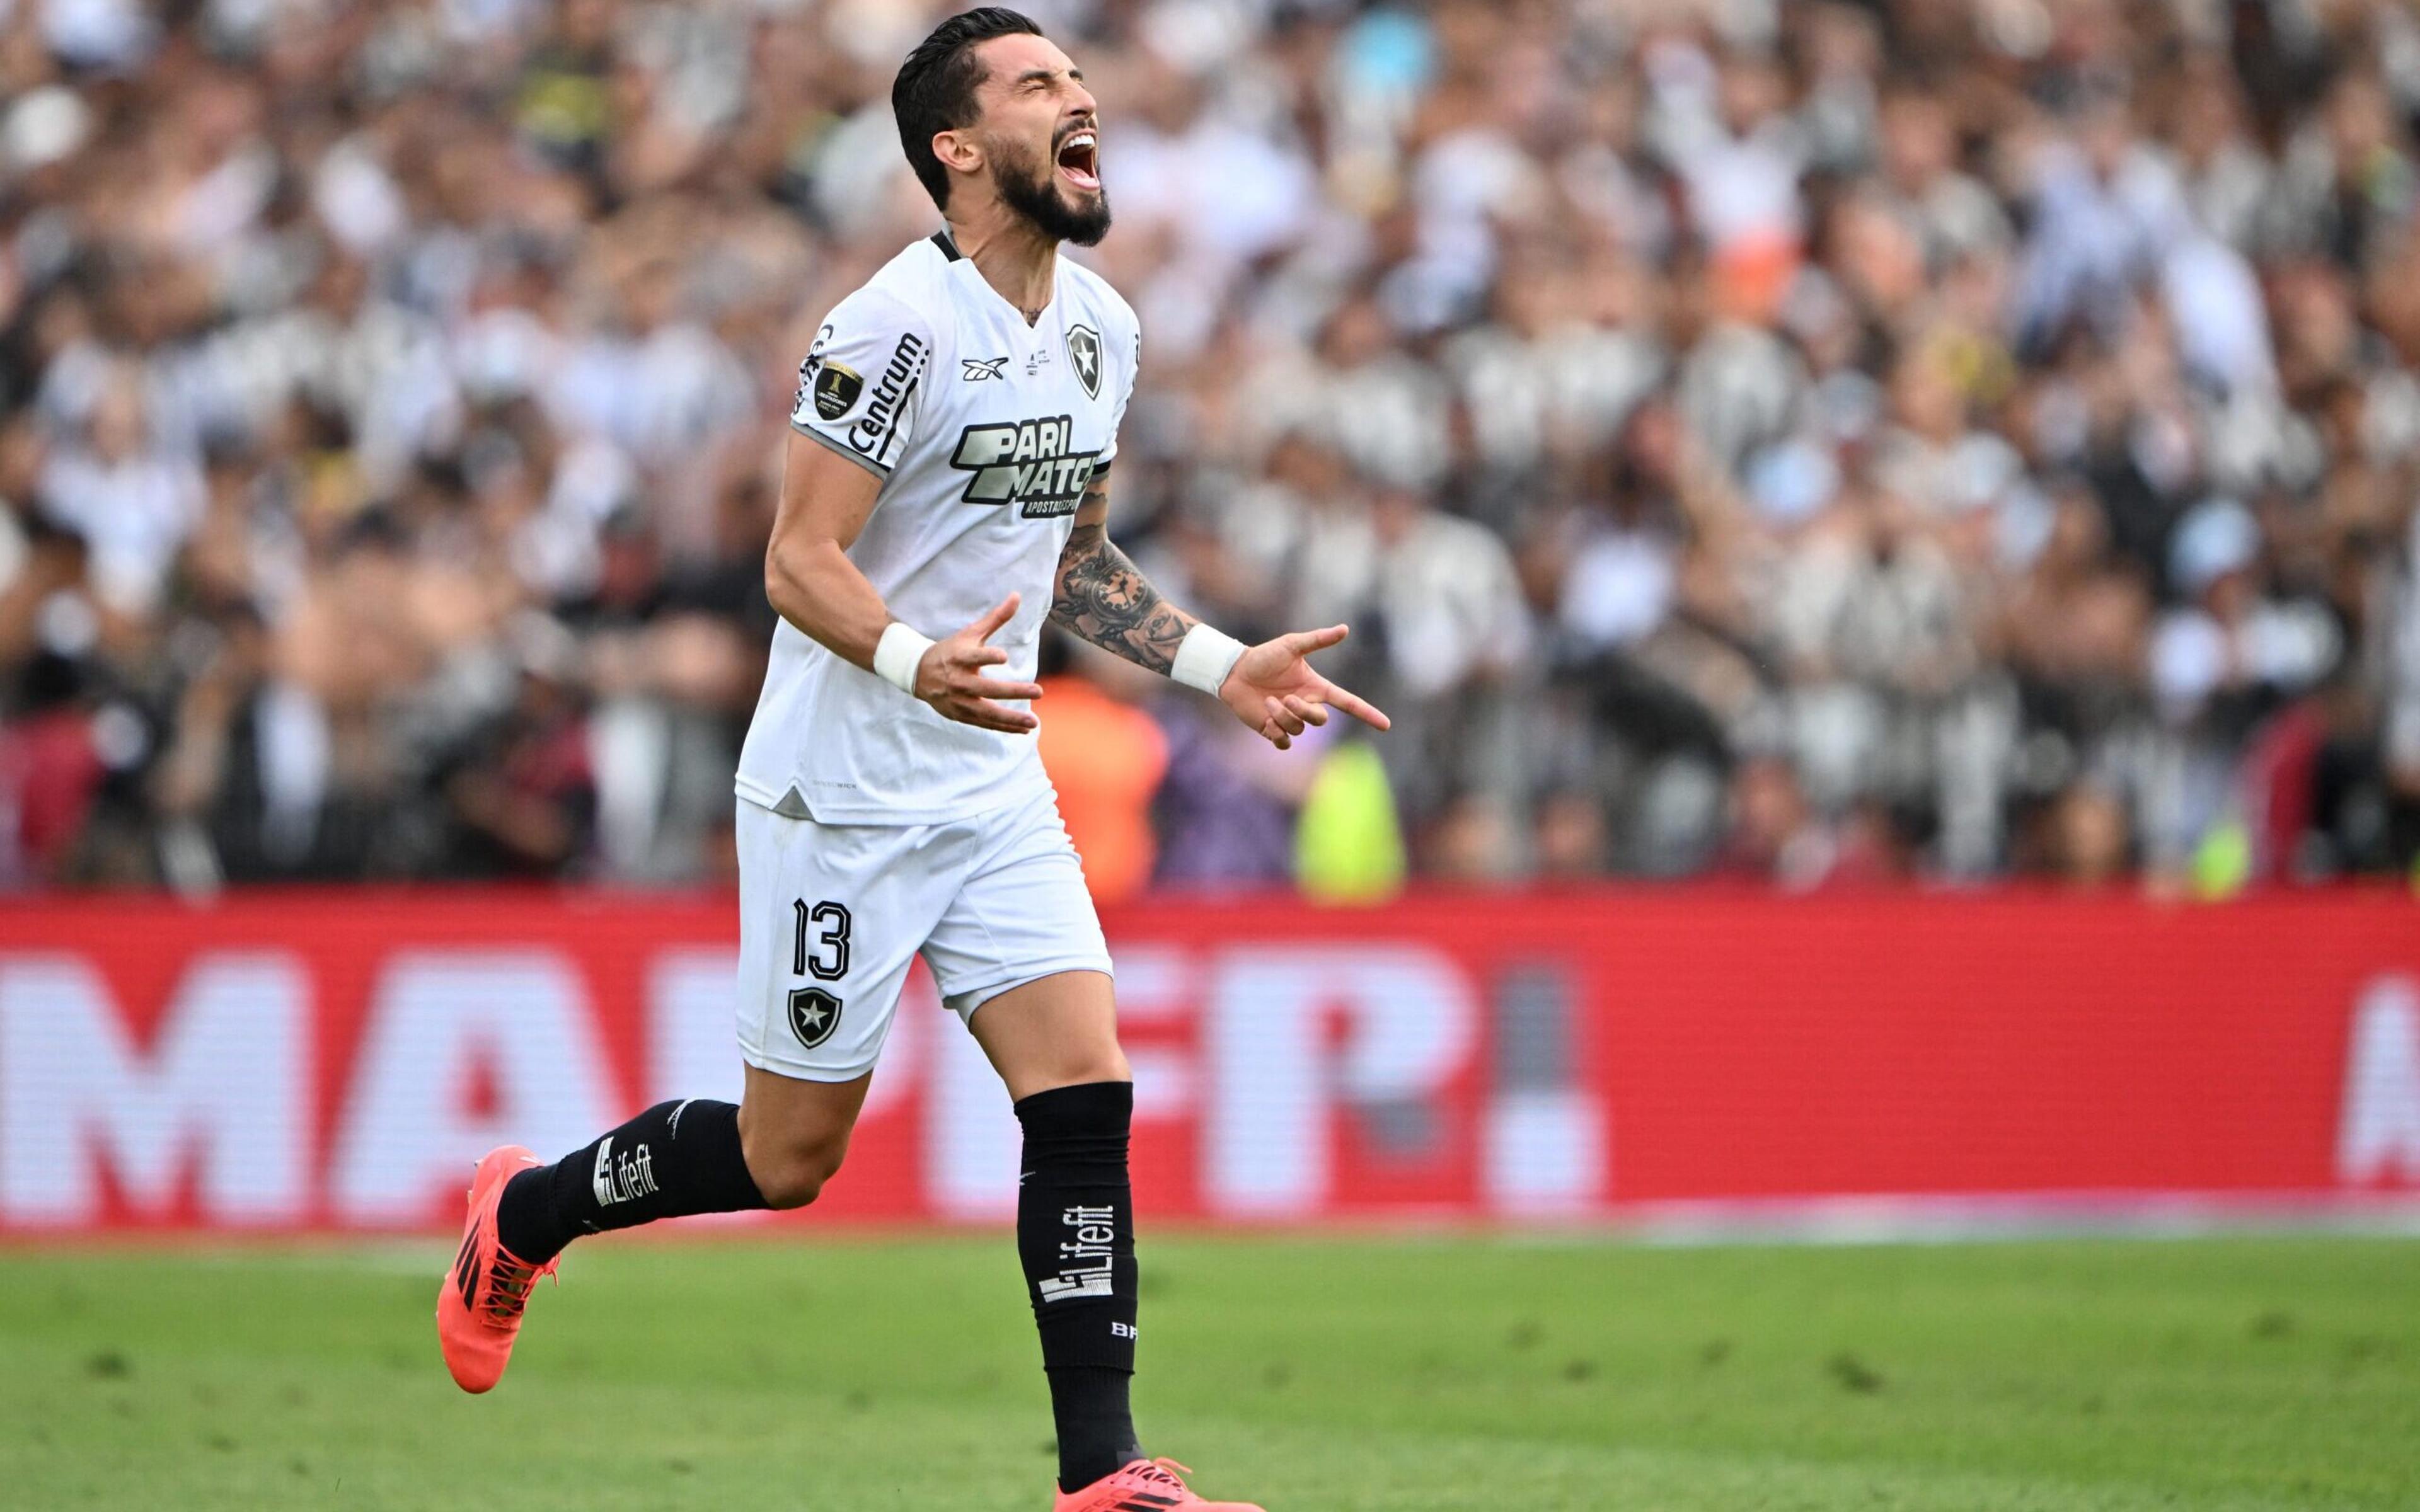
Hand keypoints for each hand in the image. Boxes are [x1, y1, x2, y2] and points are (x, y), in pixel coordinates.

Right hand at [916, 593, 1042, 733]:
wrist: (918, 674)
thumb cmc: (951, 651)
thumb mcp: (970, 633)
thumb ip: (996, 618)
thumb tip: (1017, 595)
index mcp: (959, 657)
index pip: (973, 657)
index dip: (987, 656)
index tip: (1004, 656)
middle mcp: (958, 681)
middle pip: (986, 689)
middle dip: (1013, 691)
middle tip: (1038, 690)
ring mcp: (959, 701)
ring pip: (987, 712)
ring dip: (1011, 718)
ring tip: (1033, 721)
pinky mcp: (960, 715)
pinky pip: (985, 724)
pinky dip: (1004, 727)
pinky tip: (1023, 728)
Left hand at [1218, 624, 1390, 749]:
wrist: (1235, 671)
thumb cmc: (1263, 657)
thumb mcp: (1292, 645)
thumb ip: (1318, 639)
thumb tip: (1345, 629)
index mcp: (1316, 688)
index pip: (1348, 702)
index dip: (1367, 714)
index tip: (1386, 725)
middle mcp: (1306, 705)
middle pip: (1321, 720)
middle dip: (1304, 711)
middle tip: (1285, 698)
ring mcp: (1290, 719)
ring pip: (1299, 730)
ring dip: (1282, 716)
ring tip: (1268, 703)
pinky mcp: (1273, 730)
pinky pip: (1284, 742)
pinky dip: (1276, 734)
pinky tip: (1266, 721)